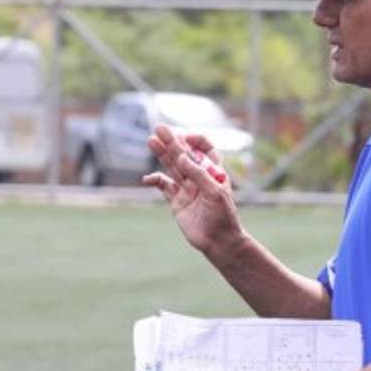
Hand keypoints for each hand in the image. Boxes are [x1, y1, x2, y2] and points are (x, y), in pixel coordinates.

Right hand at [143, 124, 241, 257]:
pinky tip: (147, 179)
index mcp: (214, 171)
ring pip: (172, 167)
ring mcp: (187, 188)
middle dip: (172, 141)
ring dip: (162, 154)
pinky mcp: (177, 201)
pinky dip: (155, 181)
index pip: (205, 148)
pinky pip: (164, 187)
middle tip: (158, 128)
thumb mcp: (215, 192)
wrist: (219, 242)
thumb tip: (181, 156)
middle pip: (183, 154)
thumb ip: (198, 173)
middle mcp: (199, 177)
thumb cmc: (224, 216)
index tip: (184, 138)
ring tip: (151, 140)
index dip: (194, 140)